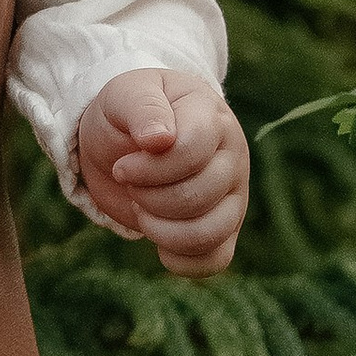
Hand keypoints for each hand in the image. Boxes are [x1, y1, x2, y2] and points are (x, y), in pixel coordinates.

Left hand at [76, 68, 247, 275]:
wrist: (125, 137)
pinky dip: (181, 261)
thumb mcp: (125, 95)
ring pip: (208, 233)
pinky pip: (216, 259)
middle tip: (129, 182)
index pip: (192, 151)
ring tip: (142, 207)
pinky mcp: (225, 227)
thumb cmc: (127, 112)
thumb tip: (159, 139)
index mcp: (211, 117)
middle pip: (197, 196)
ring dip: (159, 229)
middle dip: (147, 196)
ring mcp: (234, 194)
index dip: (149, 168)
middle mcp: (232, 157)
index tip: (122, 165)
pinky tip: (158, 242)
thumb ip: (143, 108)